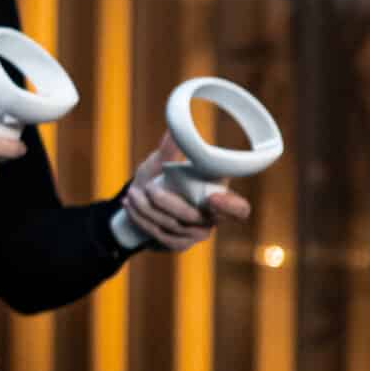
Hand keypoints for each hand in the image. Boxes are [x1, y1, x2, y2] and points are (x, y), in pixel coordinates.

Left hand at [117, 134, 252, 250]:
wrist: (140, 202)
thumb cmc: (158, 178)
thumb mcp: (162, 163)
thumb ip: (170, 150)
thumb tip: (173, 126)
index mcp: (218, 196)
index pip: (240, 210)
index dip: (231, 207)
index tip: (213, 198)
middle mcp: (211, 219)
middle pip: (194, 216)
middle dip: (168, 203)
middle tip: (149, 187)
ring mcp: (195, 234)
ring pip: (173, 226)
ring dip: (147, 209)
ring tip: (132, 192)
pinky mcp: (178, 244)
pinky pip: (160, 235)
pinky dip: (141, 218)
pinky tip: (129, 205)